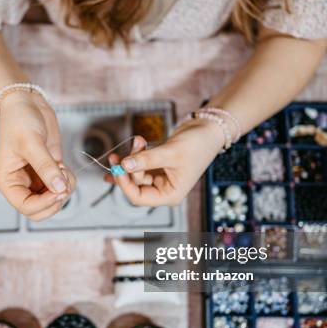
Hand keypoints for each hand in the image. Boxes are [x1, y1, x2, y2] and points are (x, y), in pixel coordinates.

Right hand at [0, 91, 75, 220]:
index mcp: (8, 181)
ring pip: (54, 200)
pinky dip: (68, 180)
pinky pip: (62, 186)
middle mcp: (21, 183)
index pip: (26, 207)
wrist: (27, 102)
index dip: (44, 204)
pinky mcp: (49, 171)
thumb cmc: (19, 120)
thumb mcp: (31, 142)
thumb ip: (46, 167)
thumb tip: (59, 188)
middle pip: (40, 210)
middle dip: (56, 200)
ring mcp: (36, 178)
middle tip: (63, 183)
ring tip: (62, 168)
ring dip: (64, 189)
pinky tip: (63, 165)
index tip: (58, 190)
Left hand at [105, 119, 222, 205]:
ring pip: (136, 172)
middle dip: (128, 167)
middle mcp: (164, 190)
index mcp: (169, 195)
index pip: (138, 197)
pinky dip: (137, 153)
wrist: (209, 130)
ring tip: (139, 140)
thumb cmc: (198, 145)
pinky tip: (137, 143)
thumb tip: (124, 165)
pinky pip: (140, 164)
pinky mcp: (158, 166)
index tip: (118, 167)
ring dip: (133, 156)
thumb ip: (146, 160)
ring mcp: (160, 178)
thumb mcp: (171, 153)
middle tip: (120, 152)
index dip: (124, 184)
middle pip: (135, 185)